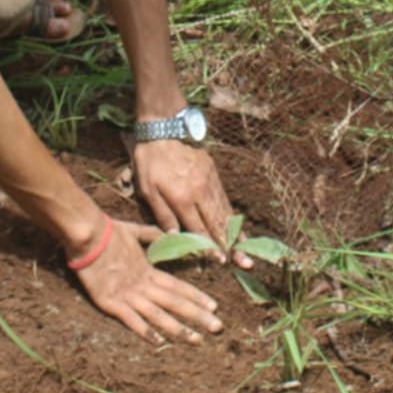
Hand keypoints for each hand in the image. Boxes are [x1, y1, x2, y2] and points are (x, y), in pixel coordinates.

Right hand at [72, 217, 223, 343]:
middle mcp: (143, 284)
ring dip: (179, 328)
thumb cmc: (108, 232)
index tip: (214, 306)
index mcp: (149, 269)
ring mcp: (128, 295)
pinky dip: (146, 331)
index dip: (197, 297)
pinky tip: (159, 342)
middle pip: (175, 303)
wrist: (87, 235)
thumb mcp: (134, 231)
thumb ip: (152, 235)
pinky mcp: (112, 303)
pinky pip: (132, 320)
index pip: (178, 286)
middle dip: (198, 316)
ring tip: (197, 339)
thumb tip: (168, 234)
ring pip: (159, 315)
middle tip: (218, 327)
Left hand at [132, 140, 253, 268]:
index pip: (199, 229)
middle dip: (231, 245)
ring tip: (245, 247)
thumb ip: (162, 214)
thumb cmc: (150, 162)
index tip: (221, 261)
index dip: (210, 247)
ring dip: (235, 232)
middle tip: (244, 262)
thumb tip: (173, 236)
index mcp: (182, 199)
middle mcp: (200, 192)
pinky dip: (230, 214)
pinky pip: (223, 198)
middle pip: (218, 224)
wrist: (164, 130)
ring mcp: (209, 182)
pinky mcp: (213, 173)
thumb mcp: (147, 189)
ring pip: (224, 211)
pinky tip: (236, 225)